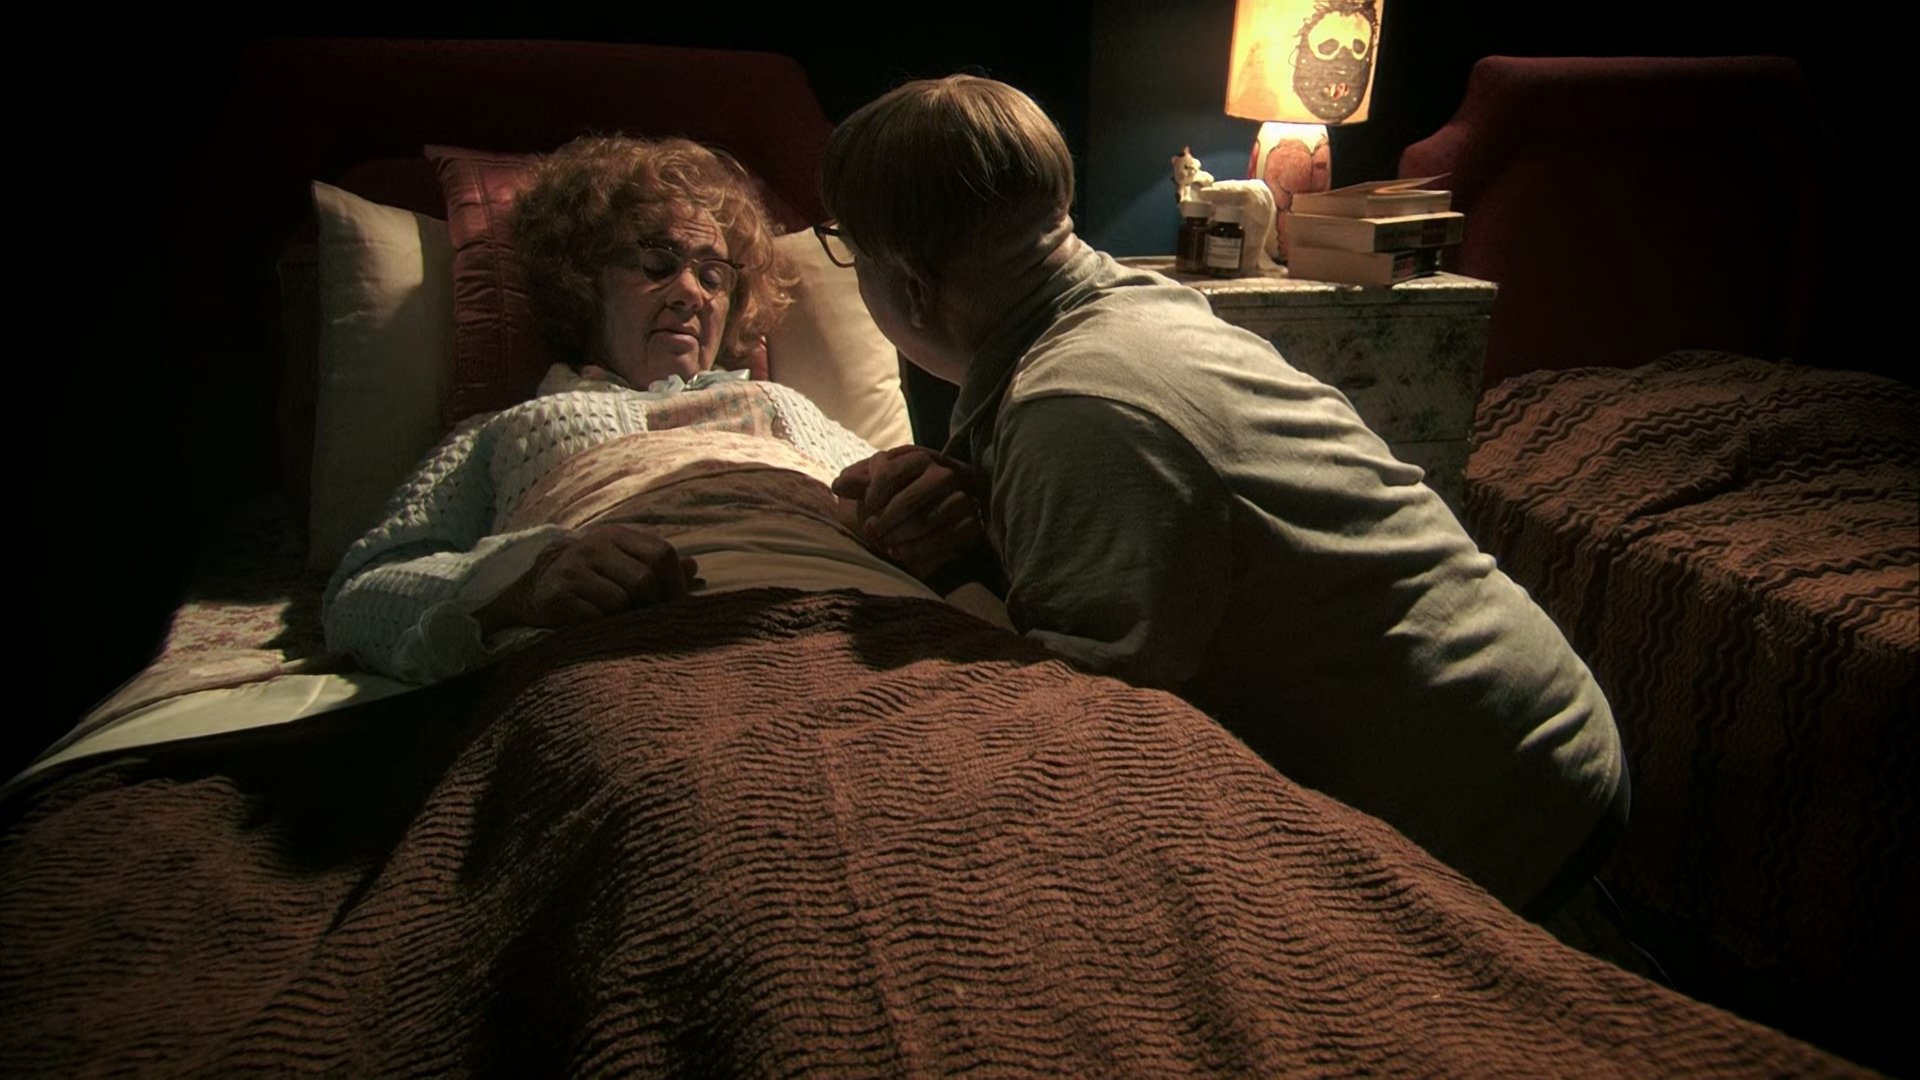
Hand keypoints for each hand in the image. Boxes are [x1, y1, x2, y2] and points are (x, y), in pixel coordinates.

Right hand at [476, 523, 698, 634]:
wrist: (531, 588)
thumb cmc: (589, 577)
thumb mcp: (621, 562)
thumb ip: (656, 565)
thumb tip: (694, 568)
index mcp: (616, 535)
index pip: (662, 554)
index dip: (676, 584)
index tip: (676, 605)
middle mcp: (594, 545)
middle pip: (644, 580)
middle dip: (651, 605)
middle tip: (646, 619)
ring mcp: (573, 569)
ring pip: (621, 602)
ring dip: (624, 619)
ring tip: (615, 620)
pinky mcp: (557, 596)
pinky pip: (595, 620)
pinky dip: (602, 629)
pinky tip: (595, 627)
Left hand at [832, 446, 983, 578]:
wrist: (925, 526)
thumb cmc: (892, 502)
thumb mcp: (872, 490)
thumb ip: (857, 484)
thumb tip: (839, 485)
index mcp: (916, 457)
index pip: (889, 470)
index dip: (874, 491)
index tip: (867, 506)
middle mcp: (942, 473)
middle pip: (910, 497)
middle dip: (887, 518)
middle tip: (871, 532)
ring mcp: (960, 497)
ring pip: (927, 519)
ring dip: (900, 535)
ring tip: (885, 544)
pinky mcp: (970, 523)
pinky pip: (945, 538)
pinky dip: (919, 548)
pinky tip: (900, 553)